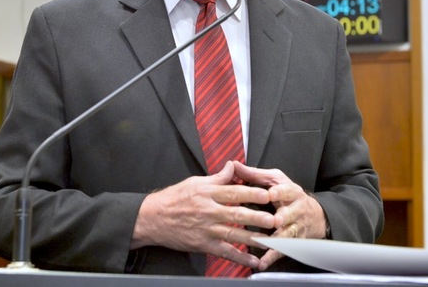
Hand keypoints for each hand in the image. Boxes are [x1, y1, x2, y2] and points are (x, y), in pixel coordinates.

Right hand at [131, 161, 274, 268]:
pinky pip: (224, 251)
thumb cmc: (174, 198)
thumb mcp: (195, 182)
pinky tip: (253, 261)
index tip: (267, 194)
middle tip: (274, 219)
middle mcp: (208, 211)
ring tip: (270, 240)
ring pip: (233, 234)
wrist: (153, 218)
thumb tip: (233, 166)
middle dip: (257, 217)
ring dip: (253, 238)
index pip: (233, 192)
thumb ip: (217, 177)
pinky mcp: (203, 244)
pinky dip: (239, 257)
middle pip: (236, 213)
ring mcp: (206, 229)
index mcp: (207, 193)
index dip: (251, 193)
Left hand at [232, 161, 327, 270]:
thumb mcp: (274, 180)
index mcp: (290, 192)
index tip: (270, 194)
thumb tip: (234, 165)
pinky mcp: (293, 242)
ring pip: (288, 234)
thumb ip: (254, 174)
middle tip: (275, 220)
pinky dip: (273, 256)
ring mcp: (296, 227)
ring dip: (277, 240)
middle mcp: (296, 209)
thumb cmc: (288, 194)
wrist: (314, 215)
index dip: (279, 192)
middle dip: (283, 217)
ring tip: (265, 245)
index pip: (286, 191)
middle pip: (290, 213)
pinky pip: (283, 250)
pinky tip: (262, 262)